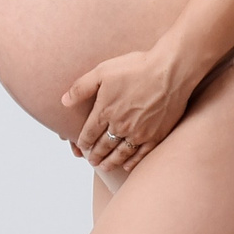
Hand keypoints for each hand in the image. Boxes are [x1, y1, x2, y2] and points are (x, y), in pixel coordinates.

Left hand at [63, 46, 193, 175]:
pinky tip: (127, 165)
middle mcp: (120, 126)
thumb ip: (81, 87)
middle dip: (96, 155)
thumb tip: (63, 101)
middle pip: (104, 146)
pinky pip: (141, 154)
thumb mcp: (103, 71)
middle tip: (92, 161)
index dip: (83, 142)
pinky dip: (132, 162)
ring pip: (121, 153)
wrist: (170, 71)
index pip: (89, 133)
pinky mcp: (157, 135)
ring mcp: (139, 133)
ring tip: (105, 166)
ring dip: (111, 162)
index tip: (81, 147)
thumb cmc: (137, 67)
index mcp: (105, 111)